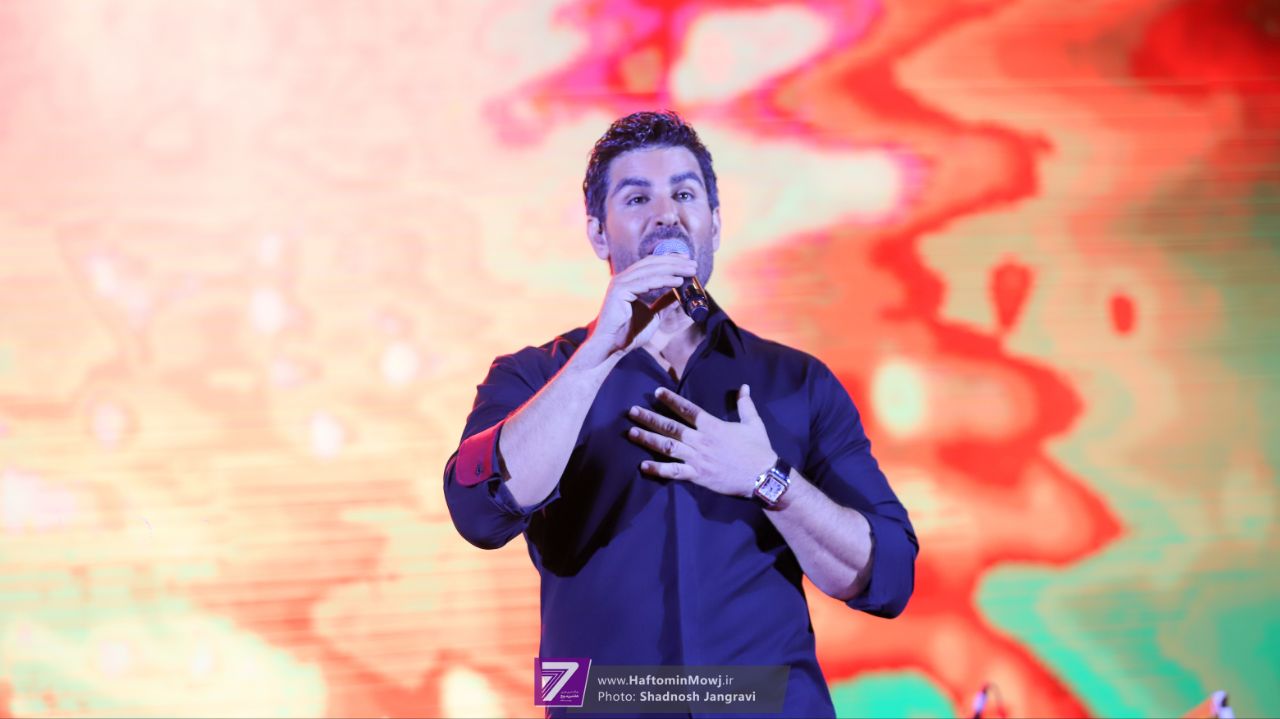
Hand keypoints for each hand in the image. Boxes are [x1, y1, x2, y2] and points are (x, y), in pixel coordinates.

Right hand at [577, 254, 696, 367]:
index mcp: (629, 281)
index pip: (652, 264)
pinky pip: (646, 282)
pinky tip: (678, 281)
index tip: (688, 262)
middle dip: (675, 263)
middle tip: (694, 265)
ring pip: (651, 270)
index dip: (671, 261)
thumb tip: (679, 294)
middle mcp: (623, 278)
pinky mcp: (619, 291)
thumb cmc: (628, 333)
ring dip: (673, 269)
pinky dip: (664, 280)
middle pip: (653, 263)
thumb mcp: (653, 315)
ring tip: (690, 271)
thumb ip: (664, 303)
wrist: (612, 347)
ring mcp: (620, 283)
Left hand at [626, 385, 776, 496]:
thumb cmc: (759, 449)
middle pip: (671, 427)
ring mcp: (698, 459)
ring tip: (631, 433)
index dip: (671, 400)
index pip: (688, 409)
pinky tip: (642, 465)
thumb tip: (744, 386)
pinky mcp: (698, 476)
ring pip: (668, 447)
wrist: (763, 477)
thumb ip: (745, 404)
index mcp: (713, 426)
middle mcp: (702, 441)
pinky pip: (674, 472)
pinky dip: (658, 469)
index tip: (656, 392)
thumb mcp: (754, 423)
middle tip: (631, 411)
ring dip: (648, 439)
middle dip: (650, 418)